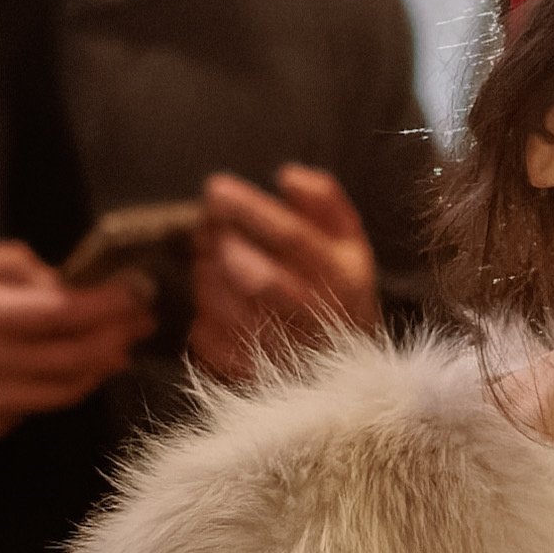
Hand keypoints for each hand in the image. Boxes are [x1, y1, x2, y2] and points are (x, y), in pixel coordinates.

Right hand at [0, 239, 149, 449]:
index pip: (58, 313)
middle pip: (69, 359)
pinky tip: (70, 374)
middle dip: (114, 339)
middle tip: (141, 323)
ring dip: (95, 371)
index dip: (105, 305)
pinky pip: (28, 411)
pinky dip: (54, 392)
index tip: (136, 292)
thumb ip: (12, 266)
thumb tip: (62, 283)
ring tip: (116, 350)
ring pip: (57, 394)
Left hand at [190, 165, 382, 377]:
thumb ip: (323, 200)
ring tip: (211, 259)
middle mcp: (318, 318)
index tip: (215, 188)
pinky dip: (201, 314)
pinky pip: (207, 339)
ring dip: (204, 275)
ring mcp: (285, 352)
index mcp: (343, 277)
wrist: (351, 371)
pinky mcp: (253, 376)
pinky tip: (216, 300)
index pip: (293, 238)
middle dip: (220, 247)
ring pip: (223, 308)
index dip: (251, 210)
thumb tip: (286, 176)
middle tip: (206, 227)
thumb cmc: (339, 291)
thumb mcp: (348, 240)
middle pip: (256, 279)